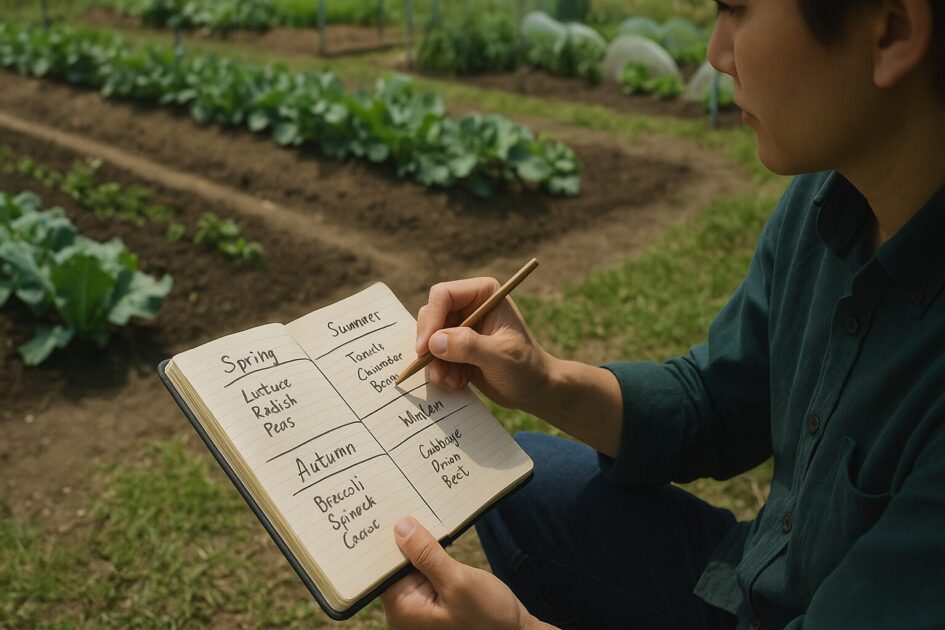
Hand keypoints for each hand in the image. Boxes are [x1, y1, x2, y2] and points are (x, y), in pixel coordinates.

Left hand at [381, 517, 538, 629]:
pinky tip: (438, 532)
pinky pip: (427, 567)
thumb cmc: (488, 617)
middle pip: (396, 563)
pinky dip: (432, 550)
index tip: (390, 508)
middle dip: (404, 536)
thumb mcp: (458, 581)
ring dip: (420, 541)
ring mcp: (421, 601)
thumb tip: (400, 527)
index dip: (386, 538)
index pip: (383, 568)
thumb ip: (427, 555)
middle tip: (407, 500)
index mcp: (403, 609)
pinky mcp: (435, 594)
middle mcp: (406, 606)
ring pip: (412, 562)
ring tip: (422, 510)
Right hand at [415, 278, 555, 413]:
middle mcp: (469, 305)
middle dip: (431, 347)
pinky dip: (441, 371)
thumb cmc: (525, 368)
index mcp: (483, 294)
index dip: (431, 320)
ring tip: (454, 382)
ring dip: (436, 364)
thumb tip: (434, 342)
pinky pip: (434, 355)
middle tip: (439, 372)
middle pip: (430, 317)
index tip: (425, 348)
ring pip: (429, 339)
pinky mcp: (456, 347)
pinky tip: (458, 383)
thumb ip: (468, 346)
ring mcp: (461, 326)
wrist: (534, 390)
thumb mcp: (500, 356)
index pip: (443, 295)